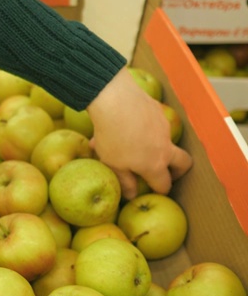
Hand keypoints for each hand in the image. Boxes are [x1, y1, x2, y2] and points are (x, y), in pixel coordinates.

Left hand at [86, 67, 192, 200]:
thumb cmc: (111, 136)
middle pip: (184, 163)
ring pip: (166, 141)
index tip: (154, 191)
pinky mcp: (158, 111)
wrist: (115, 99)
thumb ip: (125, 181)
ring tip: (130, 145)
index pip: (165, 184)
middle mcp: (165, 147)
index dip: (160, 190)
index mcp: (154, 165)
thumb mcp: (113, 164)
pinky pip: (155, 124)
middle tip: (165, 173)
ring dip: (155, 146)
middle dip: (178, 171)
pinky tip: (126, 124)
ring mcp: (164, 128)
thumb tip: (131, 196)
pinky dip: (145, 129)